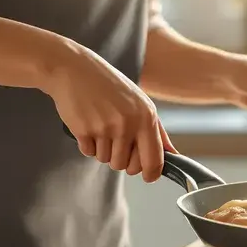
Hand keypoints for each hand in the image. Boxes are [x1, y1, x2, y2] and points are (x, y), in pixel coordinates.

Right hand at [44, 43, 174, 181]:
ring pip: (107, 161)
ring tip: (101, 127)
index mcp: (146, 116)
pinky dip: (88, 144)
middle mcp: (128, 124)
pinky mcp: (84, 131)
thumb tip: (172, 153)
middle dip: (123, 161)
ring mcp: (105, 128)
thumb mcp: (140, 102)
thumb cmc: (109, 85)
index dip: (151, 174)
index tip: (148, 176)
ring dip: (103, 150)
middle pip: (128, 167)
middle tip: (117, 143)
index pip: (154, 160)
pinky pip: (89, 153)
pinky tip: (88, 124)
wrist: (74, 69)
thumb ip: (157, 130)